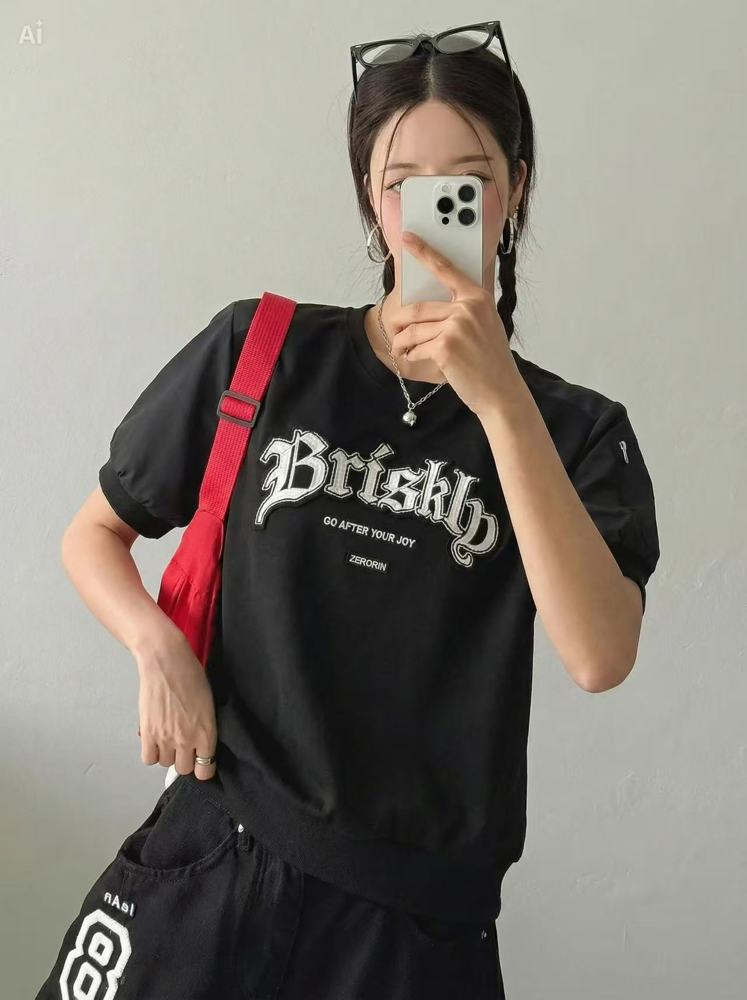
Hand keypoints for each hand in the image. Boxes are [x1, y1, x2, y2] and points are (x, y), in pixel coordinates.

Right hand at [135, 630, 217, 780]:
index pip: (205, 769)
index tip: (200, 760)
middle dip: (184, 759)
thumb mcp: (208, 703)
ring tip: (168, 736)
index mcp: (207, 732)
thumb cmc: (190, 674)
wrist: (167, 660)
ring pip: (165, 763)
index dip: (202, 766)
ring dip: (167, 753)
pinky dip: (152, 752)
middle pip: (183, 769)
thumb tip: (201, 743)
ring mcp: (166, 738)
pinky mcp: (148, 732)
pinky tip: (156, 739)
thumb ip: (205, 727)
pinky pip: (148, 758)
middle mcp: (187, 739)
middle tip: (182, 745)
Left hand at [388, 231, 519, 417]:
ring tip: (402, 349)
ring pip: (414, 330)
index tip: (407, 238)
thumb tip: (433, 302)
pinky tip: (415, 359)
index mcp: (478, 297)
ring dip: (403, 341)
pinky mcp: (446, 347)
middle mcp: (468, 308)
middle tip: (394, 329)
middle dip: (400, 322)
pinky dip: (411, 355)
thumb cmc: (491, 361)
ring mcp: (457, 327)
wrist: (501, 391)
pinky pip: (417, 347)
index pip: (446, 269)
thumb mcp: (485, 325)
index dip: (424, 251)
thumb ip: (465, 309)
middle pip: (418, 309)